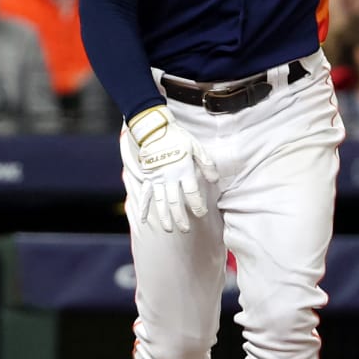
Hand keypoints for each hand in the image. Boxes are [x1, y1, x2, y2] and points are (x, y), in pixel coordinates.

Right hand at [120, 105, 216, 233]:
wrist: (155, 129)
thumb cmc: (178, 137)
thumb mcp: (196, 147)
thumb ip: (206, 164)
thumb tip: (215, 180)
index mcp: (183, 170)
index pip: (191, 193)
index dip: (197, 205)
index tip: (201, 213)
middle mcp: (169, 177)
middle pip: (175, 202)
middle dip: (180, 217)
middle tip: (185, 229)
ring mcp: (157, 179)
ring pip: (160, 202)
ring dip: (164, 217)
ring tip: (169, 229)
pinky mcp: (148, 178)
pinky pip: (145, 195)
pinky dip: (143, 208)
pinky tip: (143, 220)